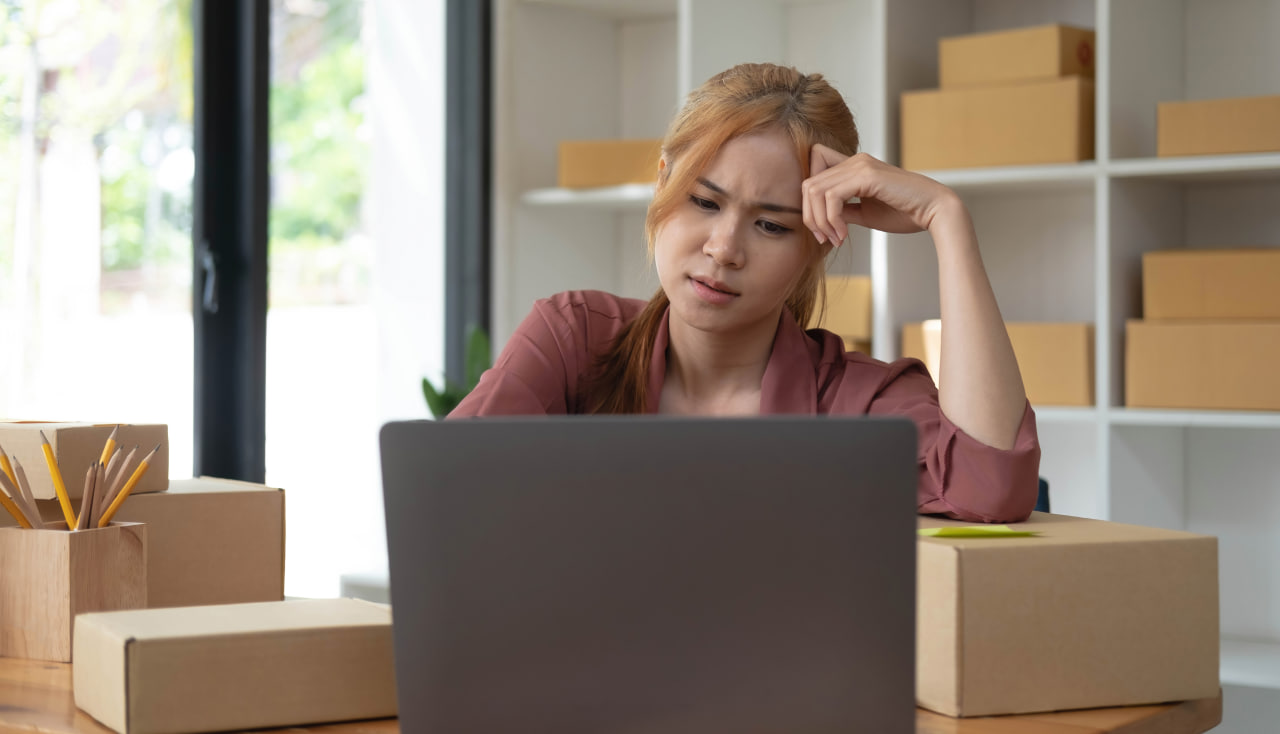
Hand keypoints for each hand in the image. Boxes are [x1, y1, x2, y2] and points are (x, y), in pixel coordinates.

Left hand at [801, 146, 961, 244]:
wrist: (934, 211)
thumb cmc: (904, 213)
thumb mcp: (865, 213)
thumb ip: (843, 210)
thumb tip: (821, 218)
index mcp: (854, 167)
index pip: (812, 173)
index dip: (808, 201)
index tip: (822, 228)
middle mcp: (855, 161)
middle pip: (807, 184)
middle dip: (810, 216)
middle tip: (824, 238)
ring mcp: (860, 165)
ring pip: (815, 189)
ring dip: (820, 220)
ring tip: (835, 238)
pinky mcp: (867, 175)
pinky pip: (831, 196)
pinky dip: (831, 219)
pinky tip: (844, 234)